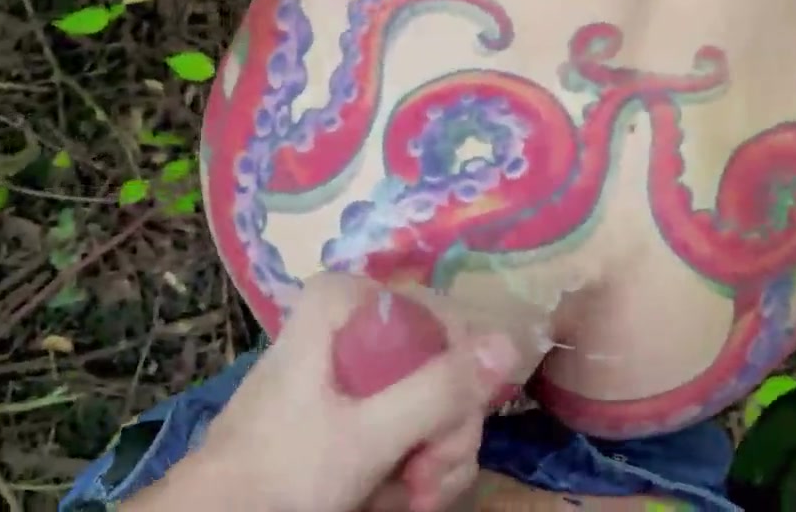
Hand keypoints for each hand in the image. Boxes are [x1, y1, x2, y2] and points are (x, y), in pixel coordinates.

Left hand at [182, 275, 517, 511]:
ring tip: (410, 498)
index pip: (446, 319)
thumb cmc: (282, 472)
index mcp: (346, 303)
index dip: (463, 377)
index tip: (447, 430)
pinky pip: (412, 424)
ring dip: (436, 458)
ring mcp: (357, 366)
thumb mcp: (368, 436)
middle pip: (444, 366)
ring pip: (436, 401)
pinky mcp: (356, 407)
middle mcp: (355, 323)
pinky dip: (414, 466)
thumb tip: (512, 340)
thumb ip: (440, 390)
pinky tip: (399, 495)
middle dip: (445, 432)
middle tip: (425, 479)